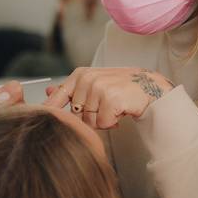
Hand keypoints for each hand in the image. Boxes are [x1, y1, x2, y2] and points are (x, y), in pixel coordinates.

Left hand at [44, 67, 173, 129]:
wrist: (149, 86)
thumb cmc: (120, 87)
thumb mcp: (94, 84)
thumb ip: (71, 90)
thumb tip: (48, 91)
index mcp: (80, 74)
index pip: (58, 97)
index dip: (53, 111)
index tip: (49, 117)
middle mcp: (87, 79)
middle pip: (75, 115)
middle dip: (90, 117)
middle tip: (104, 108)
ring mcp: (99, 88)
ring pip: (89, 121)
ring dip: (102, 121)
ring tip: (114, 108)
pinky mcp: (111, 99)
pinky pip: (103, 123)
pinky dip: (112, 123)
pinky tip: (120, 113)